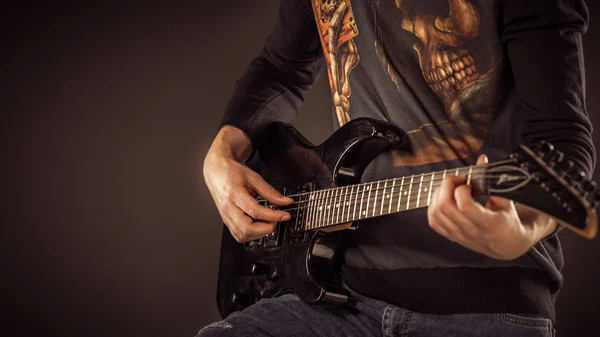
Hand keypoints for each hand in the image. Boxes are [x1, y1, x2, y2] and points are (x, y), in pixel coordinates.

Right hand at [203, 126, 292, 242]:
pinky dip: (250, 235)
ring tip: (266, 223)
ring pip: (242, 235)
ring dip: (258, 233)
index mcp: (235, 194)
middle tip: (274, 220)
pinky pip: (237, 235)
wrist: (216, 172)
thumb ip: (270, 192)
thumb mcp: (254, 178)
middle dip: (265, 229)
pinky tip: (257, 226)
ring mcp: (226, 216)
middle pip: (246, 228)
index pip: (255, 211)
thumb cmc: (232, 173)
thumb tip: (285, 202)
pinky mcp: (226, 220)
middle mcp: (228, 208)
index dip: (273, 216)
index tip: (284, 215)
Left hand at [427, 154, 557, 259]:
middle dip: (448, 185)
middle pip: (445, 206)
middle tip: (457, 181)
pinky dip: (434, 206)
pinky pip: (433, 221)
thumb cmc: (508, 221)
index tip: (468, 183)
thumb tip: (482, 159)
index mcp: (487, 223)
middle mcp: (470, 231)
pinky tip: (444, 199)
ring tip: (450, 189)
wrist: (508, 245)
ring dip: (439, 194)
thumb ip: (492, 180)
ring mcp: (458, 235)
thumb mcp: (506, 201)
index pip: (464, 205)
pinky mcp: (451, 237)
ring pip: (436, 212)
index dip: (462, 189)